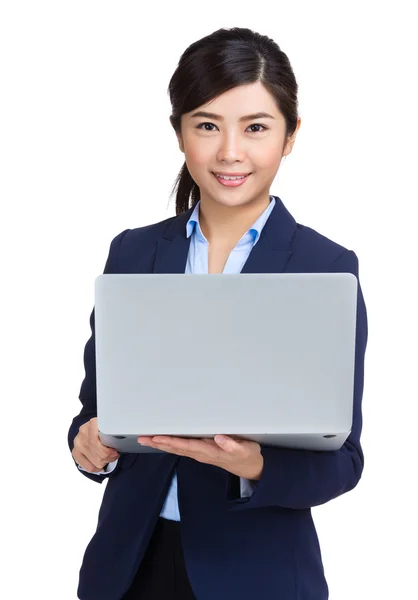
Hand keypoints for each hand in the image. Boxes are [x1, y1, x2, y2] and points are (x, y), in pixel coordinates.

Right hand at [72, 417, 119, 472]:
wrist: (89, 427)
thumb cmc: (101, 428)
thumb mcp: (108, 424)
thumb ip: (114, 431)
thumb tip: (125, 441)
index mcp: (93, 423)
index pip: (103, 441)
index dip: (110, 450)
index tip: (116, 451)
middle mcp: (84, 432)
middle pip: (100, 453)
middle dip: (110, 457)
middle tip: (115, 454)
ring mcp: (78, 442)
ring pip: (96, 461)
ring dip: (105, 462)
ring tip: (108, 457)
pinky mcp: (75, 452)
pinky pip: (89, 467)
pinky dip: (97, 468)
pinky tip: (101, 463)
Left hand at [138, 434, 263, 479]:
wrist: (250, 467)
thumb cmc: (247, 455)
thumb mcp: (245, 449)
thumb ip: (232, 445)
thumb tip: (219, 438)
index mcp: (210, 451)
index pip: (186, 445)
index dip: (170, 441)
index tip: (156, 437)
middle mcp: (201, 453)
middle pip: (176, 448)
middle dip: (158, 443)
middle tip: (142, 438)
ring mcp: (200, 454)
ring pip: (176, 449)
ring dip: (161, 444)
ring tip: (146, 439)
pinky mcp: (201, 452)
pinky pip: (181, 449)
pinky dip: (170, 444)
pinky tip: (162, 442)